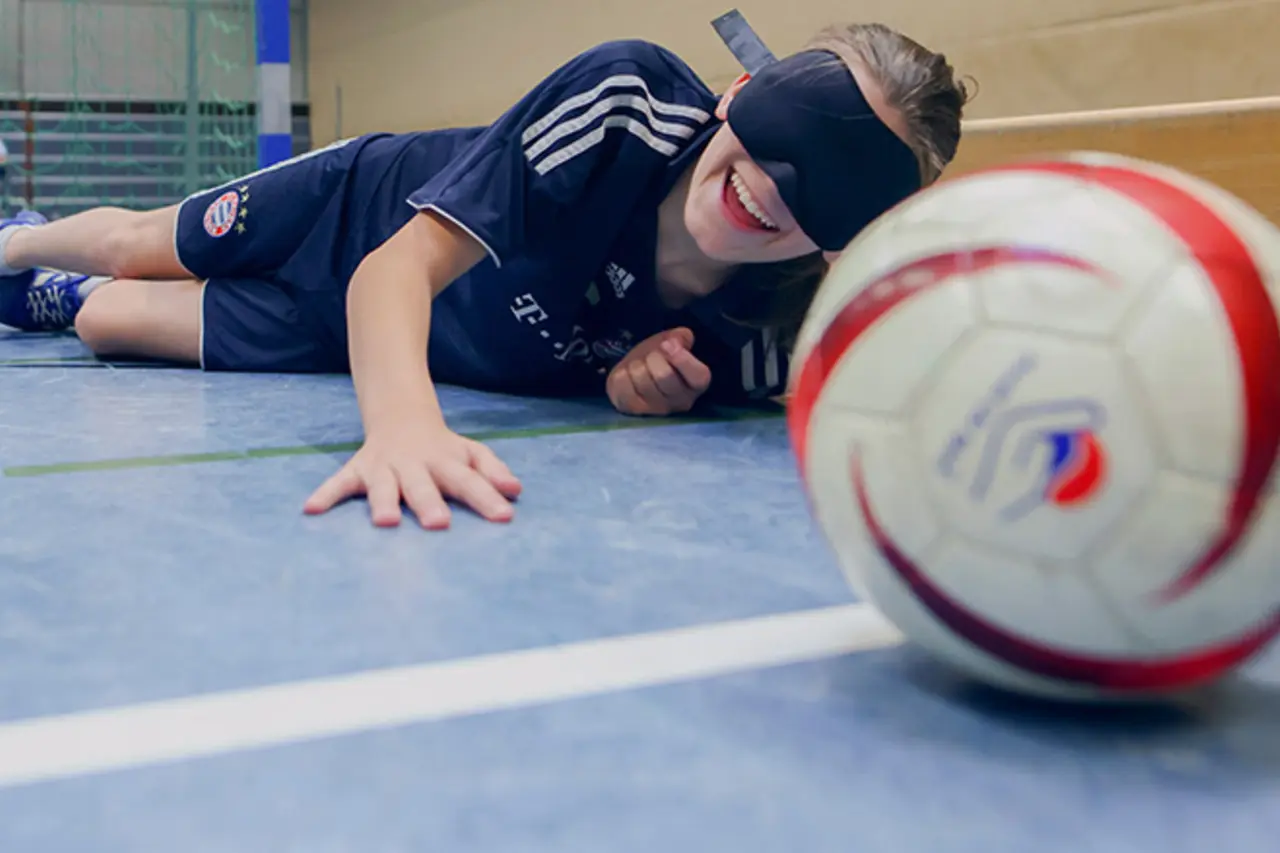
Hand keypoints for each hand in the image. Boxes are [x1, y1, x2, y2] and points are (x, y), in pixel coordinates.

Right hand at [303, 420, 522, 528]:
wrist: (401, 418)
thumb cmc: (443, 449)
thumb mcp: (471, 453)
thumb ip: (492, 471)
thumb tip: (516, 491)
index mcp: (445, 462)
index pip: (469, 481)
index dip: (486, 498)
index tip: (504, 517)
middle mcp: (414, 465)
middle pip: (423, 485)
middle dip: (429, 503)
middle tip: (438, 524)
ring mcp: (384, 467)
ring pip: (384, 485)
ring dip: (383, 501)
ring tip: (384, 521)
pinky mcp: (358, 470)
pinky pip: (340, 482)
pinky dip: (327, 494)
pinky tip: (312, 509)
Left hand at [606, 327, 711, 415]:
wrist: (638, 372)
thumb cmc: (661, 357)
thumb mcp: (675, 342)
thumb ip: (681, 338)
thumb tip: (676, 339)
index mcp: (696, 384)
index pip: (698, 376)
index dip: (682, 359)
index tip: (668, 344)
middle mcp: (679, 402)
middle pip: (664, 375)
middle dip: (654, 356)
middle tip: (653, 355)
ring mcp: (655, 409)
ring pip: (641, 377)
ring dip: (637, 363)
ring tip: (640, 366)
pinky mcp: (630, 408)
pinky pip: (622, 383)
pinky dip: (622, 373)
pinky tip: (628, 375)